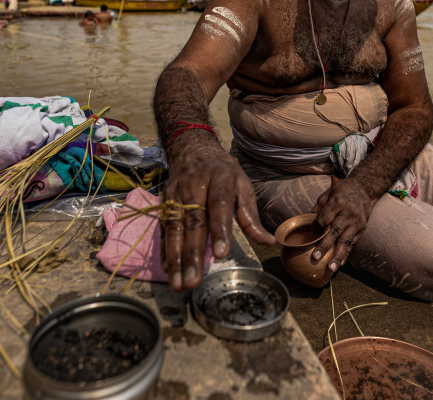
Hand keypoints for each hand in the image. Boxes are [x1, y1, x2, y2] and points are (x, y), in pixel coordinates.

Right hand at [162, 139, 273, 290]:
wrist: (191, 149)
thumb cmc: (223, 171)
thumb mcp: (242, 184)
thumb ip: (251, 215)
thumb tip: (268, 242)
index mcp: (219, 179)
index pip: (219, 205)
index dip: (219, 229)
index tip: (221, 254)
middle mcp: (194, 187)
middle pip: (193, 223)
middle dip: (193, 255)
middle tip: (194, 281)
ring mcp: (176, 195)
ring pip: (175, 229)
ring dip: (176, 259)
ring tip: (179, 284)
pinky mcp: (165, 203)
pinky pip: (165, 229)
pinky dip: (165, 250)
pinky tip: (168, 270)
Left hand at [309, 178, 377, 272]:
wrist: (365, 189)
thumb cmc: (342, 191)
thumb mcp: (328, 194)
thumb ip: (317, 209)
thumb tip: (304, 223)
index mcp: (338, 202)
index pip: (325, 217)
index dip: (316, 226)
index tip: (310, 233)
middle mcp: (348, 214)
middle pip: (335, 231)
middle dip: (325, 245)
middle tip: (316, 257)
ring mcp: (356, 223)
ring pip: (346, 241)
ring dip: (338, 255)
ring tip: (331, 268)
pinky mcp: (362, 229)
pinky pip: (353, 243)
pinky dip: (346, 254)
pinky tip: (340, 263)